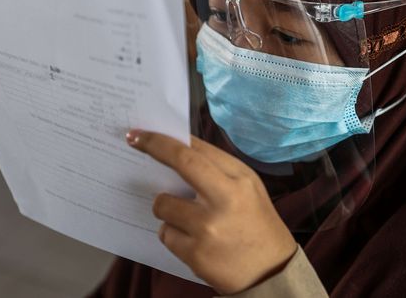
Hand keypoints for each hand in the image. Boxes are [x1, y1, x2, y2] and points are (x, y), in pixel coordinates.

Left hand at [126, 129, 296, 294]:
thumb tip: (178, 147)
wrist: (272, 272)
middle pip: (180, 162)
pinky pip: (166, 234)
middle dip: (151, 147)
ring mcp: (208, 228)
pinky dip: (174, 235)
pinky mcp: (195, 254)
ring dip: (167, 209)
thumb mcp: (248, 187)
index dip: (164, 139)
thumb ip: (216, 168)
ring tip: (188, 219)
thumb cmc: (256, 223)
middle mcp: (225, 199)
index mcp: (239, 179)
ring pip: (163, 205)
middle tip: (133, 141)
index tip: (141, 134)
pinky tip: (193, 240)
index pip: (195, 150)